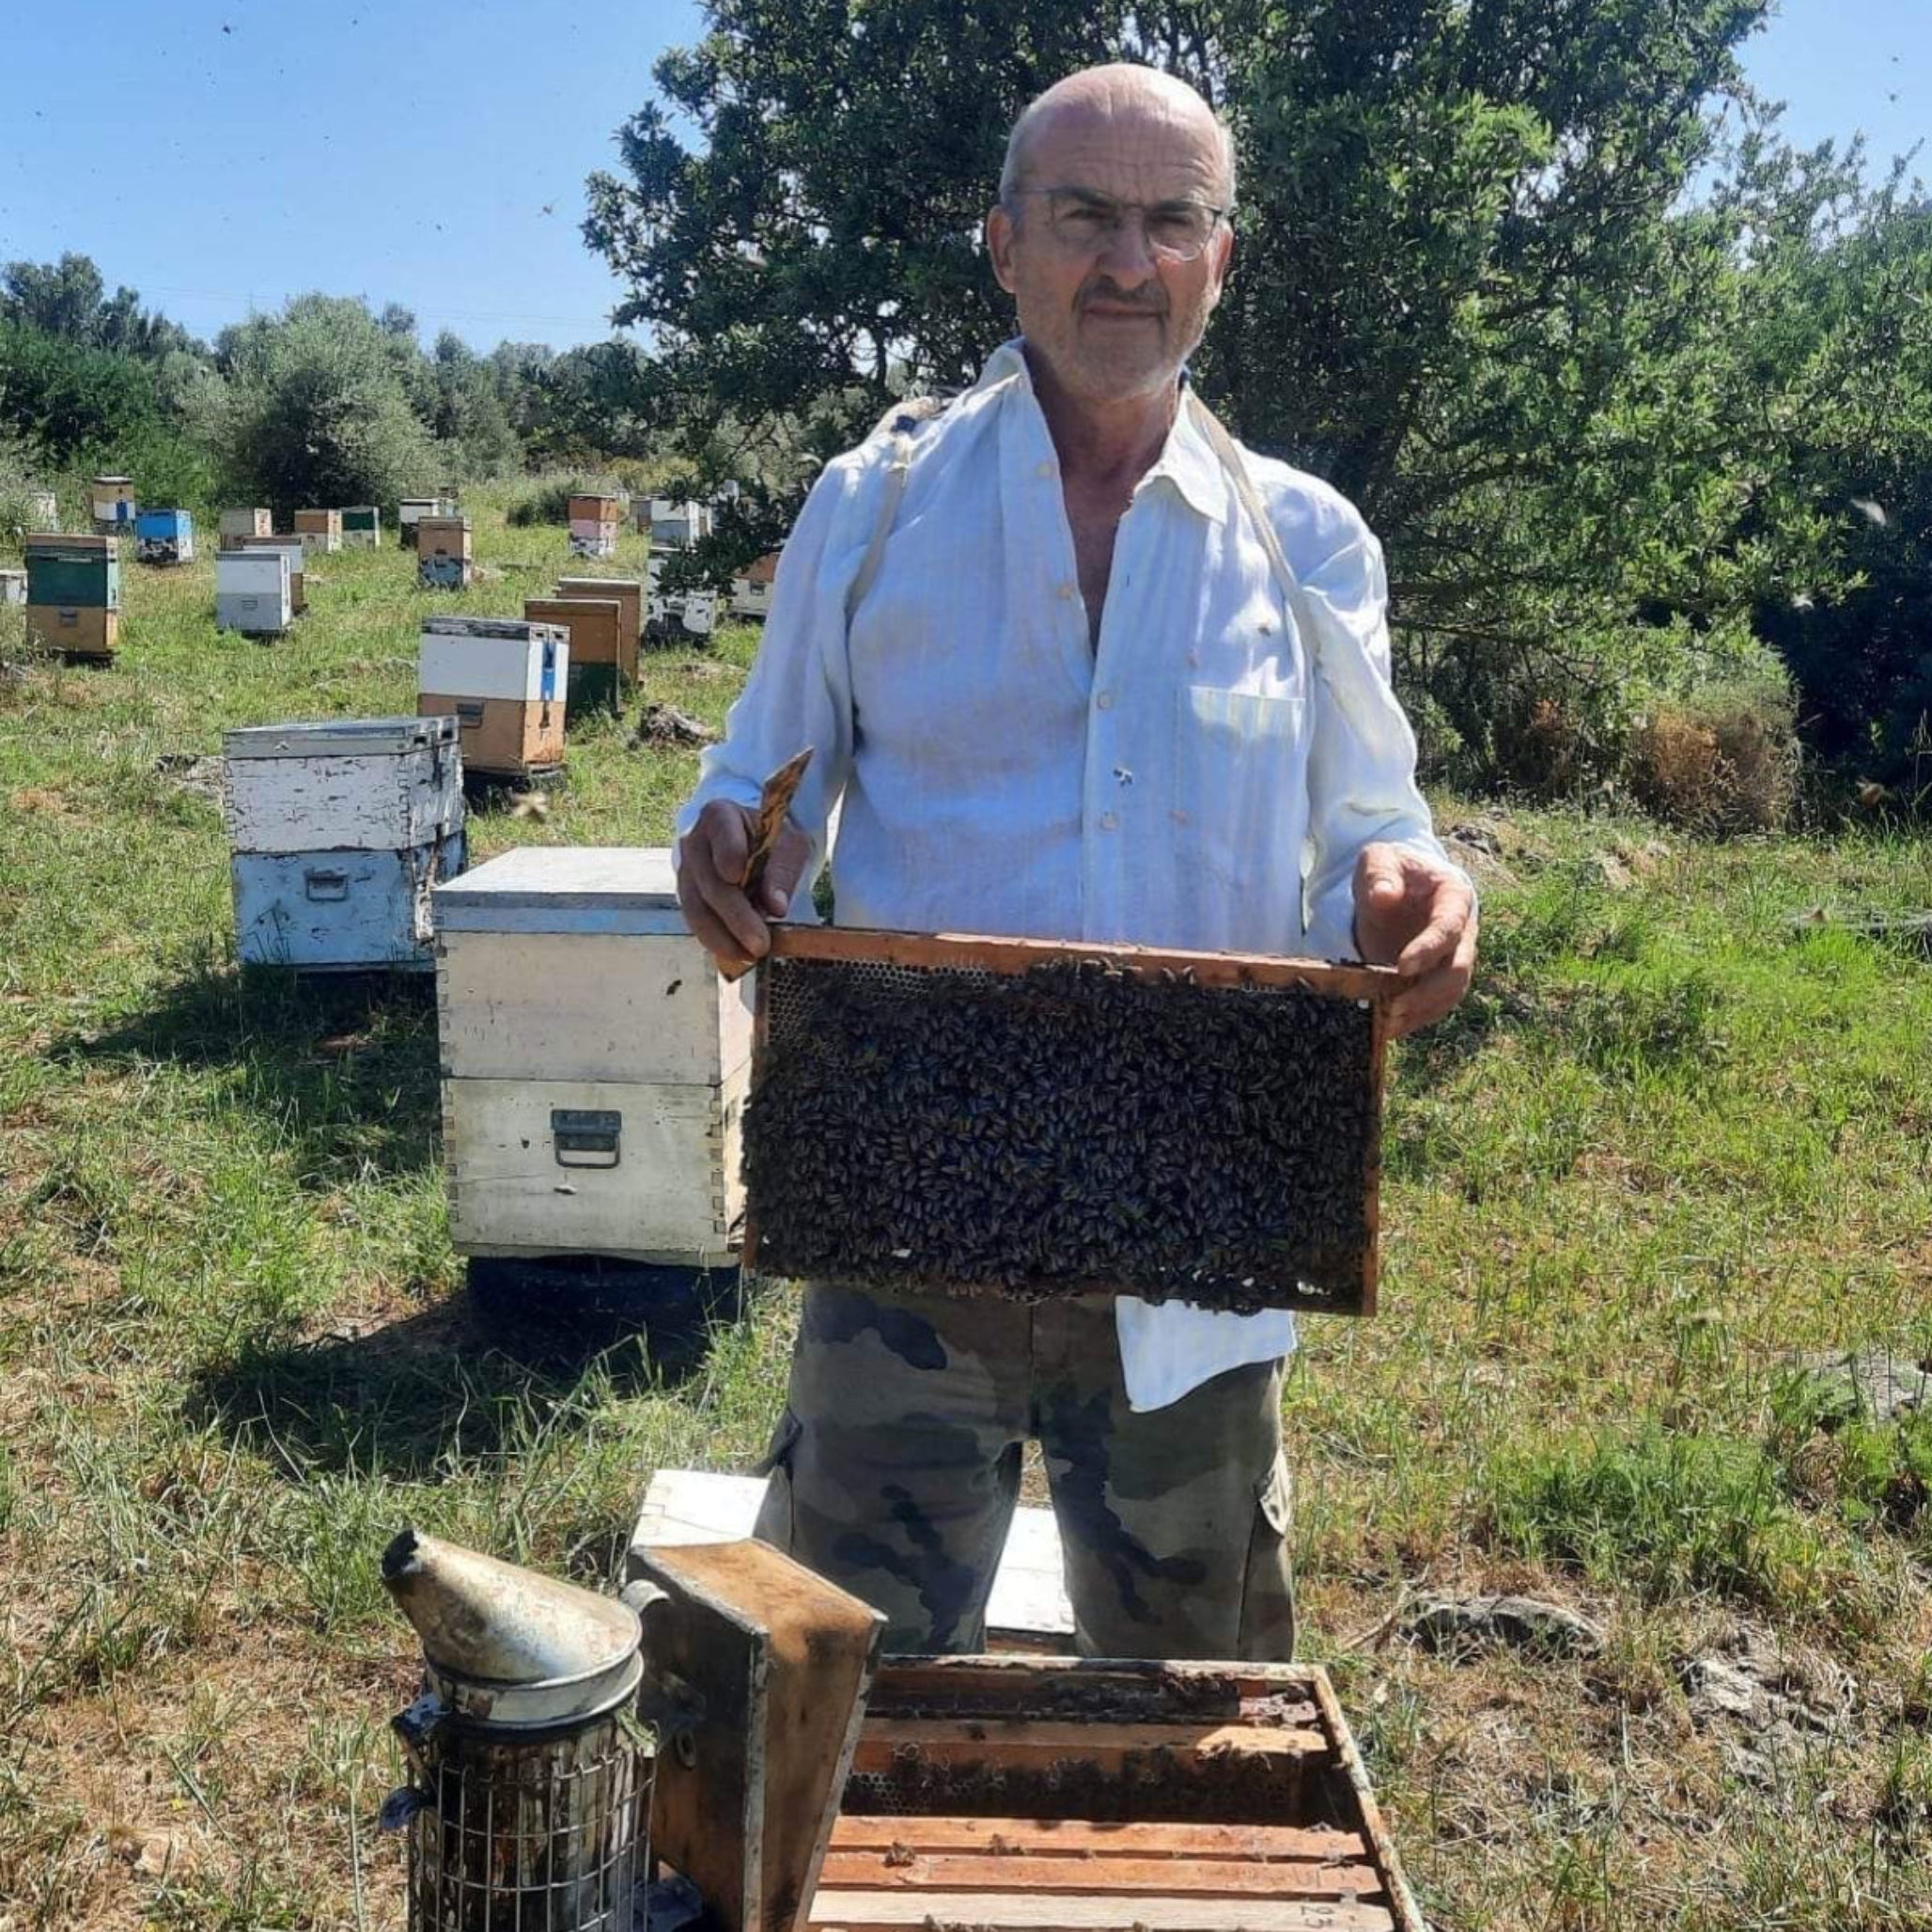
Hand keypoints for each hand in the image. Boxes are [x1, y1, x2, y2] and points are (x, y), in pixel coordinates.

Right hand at [676, 799, 810, 972]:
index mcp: (720, 816)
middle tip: (760, 943)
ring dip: (722, 937)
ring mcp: (686, 871)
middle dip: (735, 916)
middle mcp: (694, 842)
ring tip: (749, 957)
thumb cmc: (772, 841)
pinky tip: (736, 955)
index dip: (727, 853)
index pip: (721, 832)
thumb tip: (775, 907)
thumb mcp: (788, 846)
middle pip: (710, 881)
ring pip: (696, 907)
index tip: (736, 876)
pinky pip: (696, 921)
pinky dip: (716, 941)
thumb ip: (782, 871)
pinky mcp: (687, 896)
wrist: (750, 843)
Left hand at [1352, 842, 1477, 1038]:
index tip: (1402, 966)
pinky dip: (1417, 1018)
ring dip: (1422, 1011)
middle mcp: (1464, 931)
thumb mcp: (1379, 859)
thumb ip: (1380, 873)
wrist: (1395, 883)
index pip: (1450, 928)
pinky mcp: (1438, 977)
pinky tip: (1390, 1028)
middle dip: (1427, 992)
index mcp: (1455, 897)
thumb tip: (1385, 896)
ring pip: (1451, 993)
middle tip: (1393, 1007)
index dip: (1430, 949)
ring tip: (1388, 1024)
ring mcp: (1454, 957)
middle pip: (1458, 969)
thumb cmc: (1390, 869)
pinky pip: (1437, 1004)